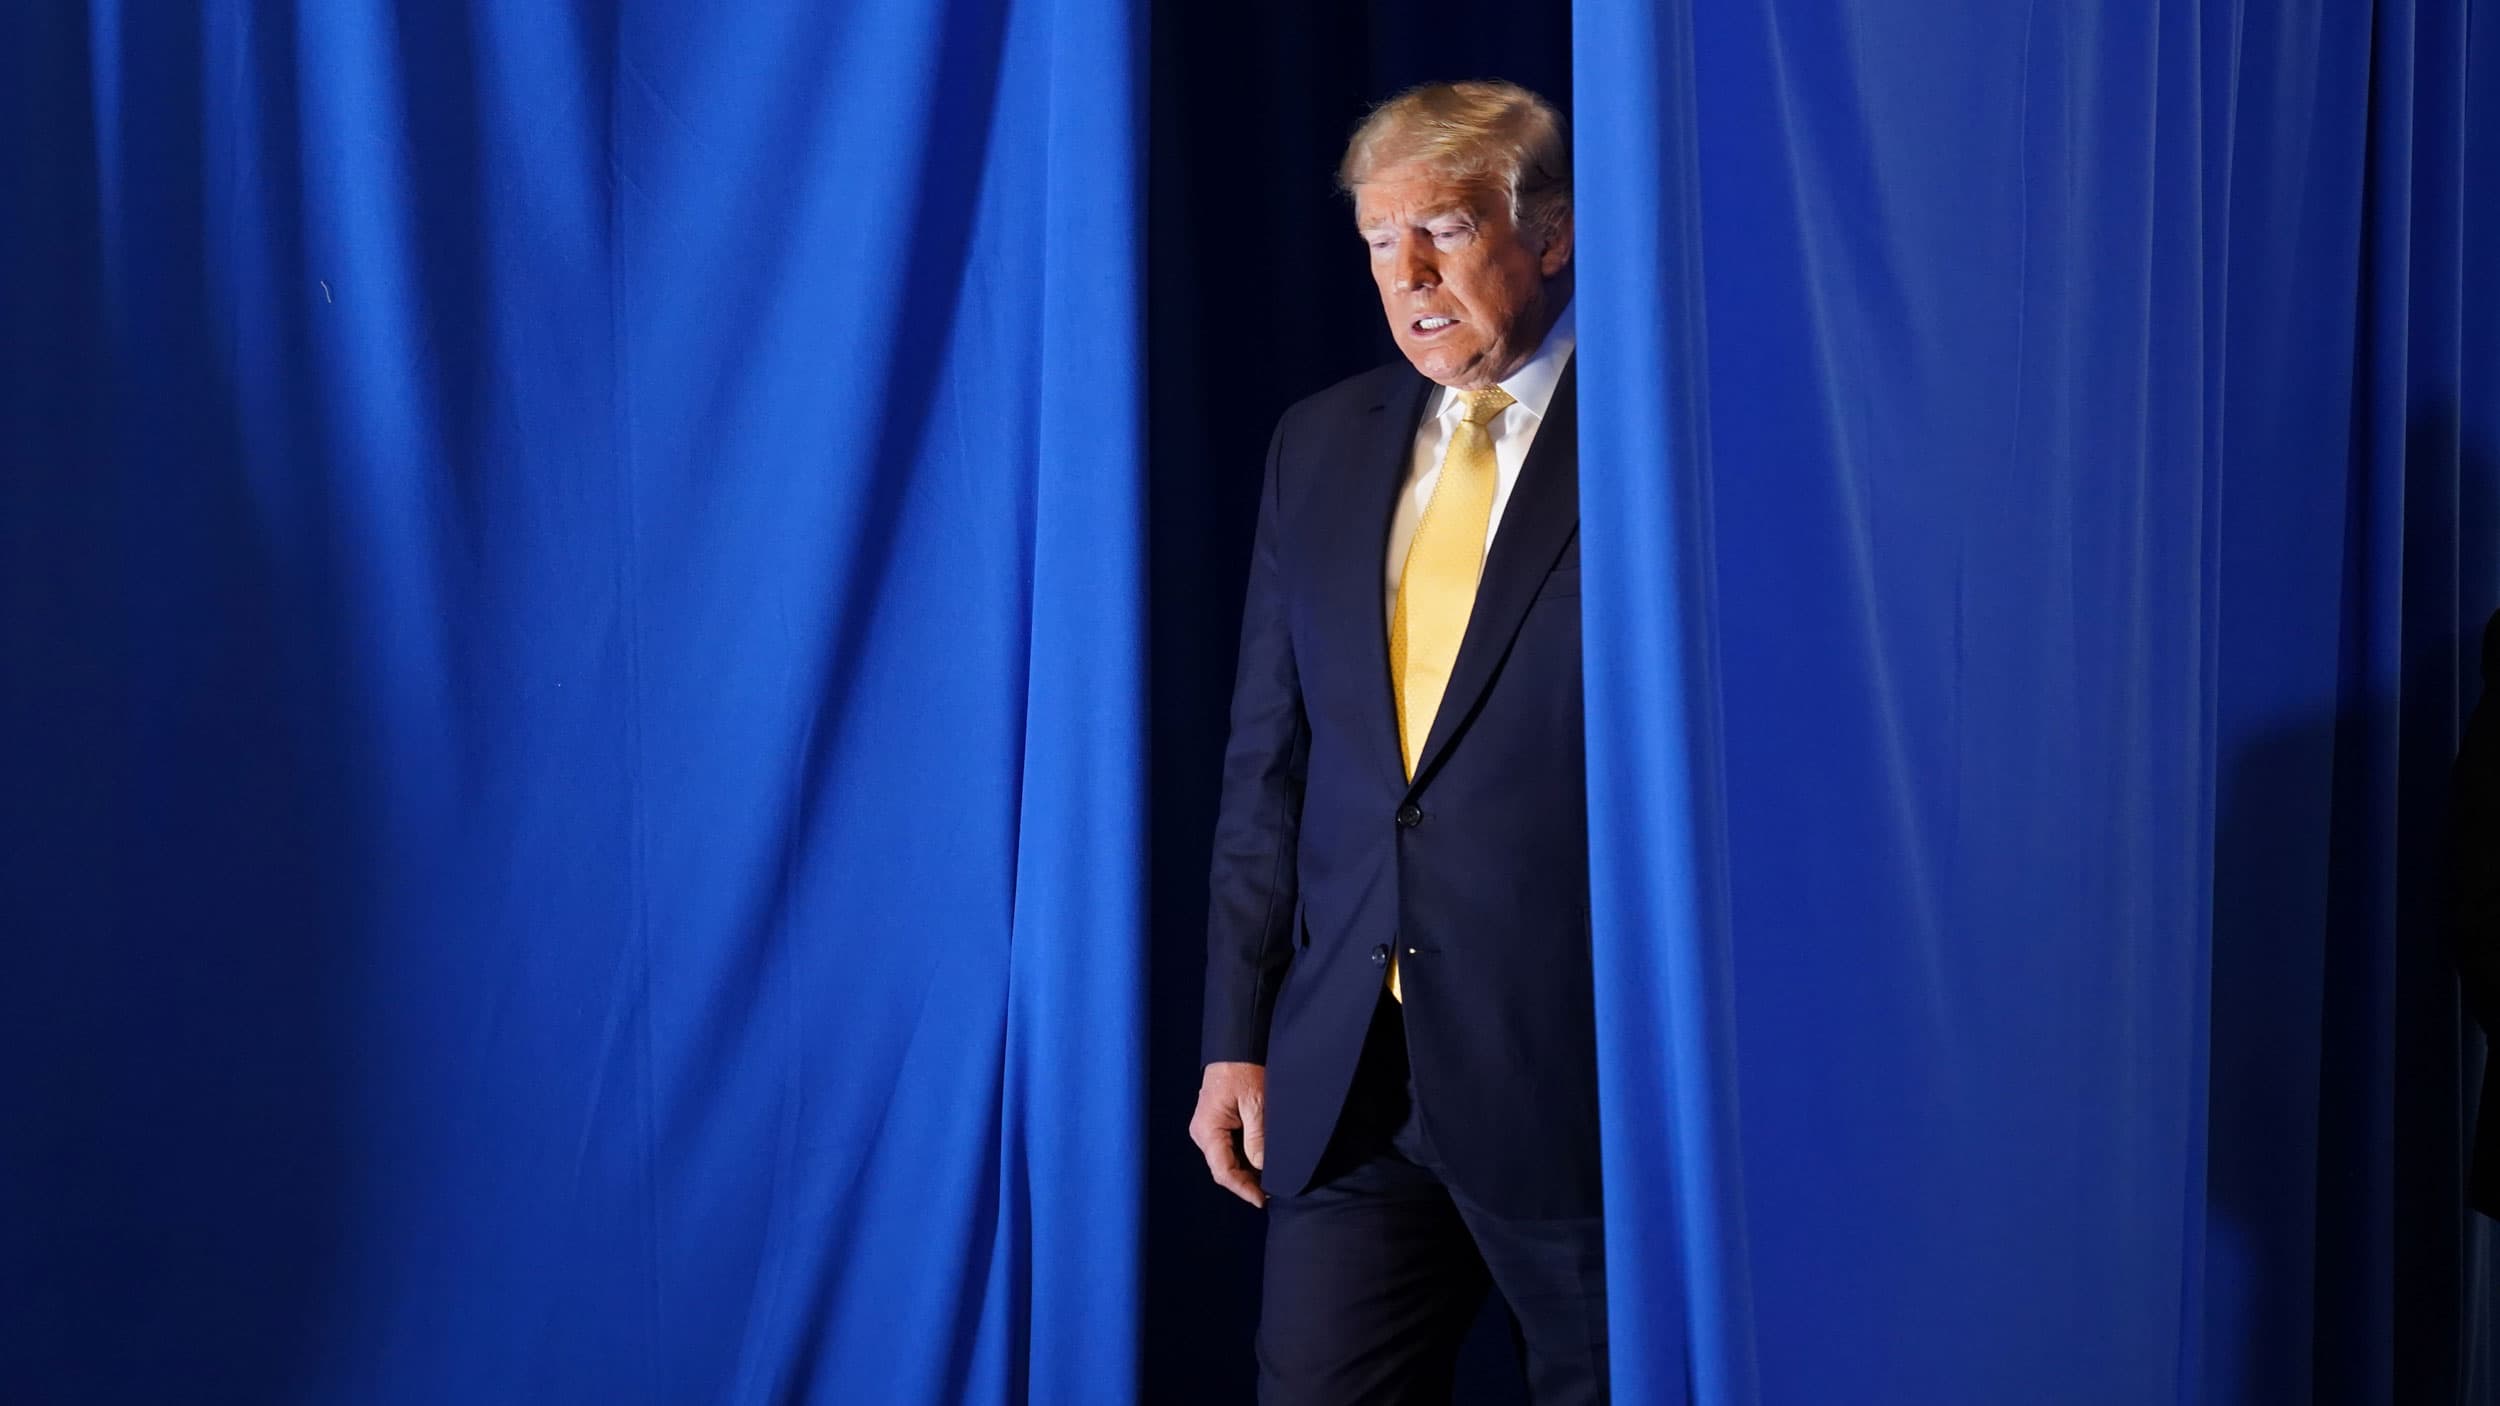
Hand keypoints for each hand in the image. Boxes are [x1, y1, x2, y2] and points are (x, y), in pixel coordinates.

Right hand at [1190, 1061, 1268, 1206]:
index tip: (1262, 1200)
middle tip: (1272, 1192)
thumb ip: (1258, 1136)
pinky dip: (1245, 1158)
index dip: (1243, 1189)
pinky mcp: (1217, 1123)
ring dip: (1247, 1171)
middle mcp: (1203, 1133)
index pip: (1223, 1171)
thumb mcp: (1256, 1103)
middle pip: (1224, 1169)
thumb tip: (1261, 1166)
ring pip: (1227, 1160)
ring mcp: (1209, 1128)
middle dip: (1247, 1182)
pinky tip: (1262, 1161)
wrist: (1236, 1046)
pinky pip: (1230, 1148)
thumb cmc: (1243, 1069)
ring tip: (1270, 1179)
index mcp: (1208, 1130)